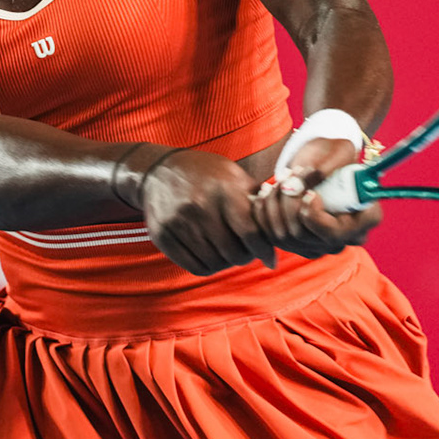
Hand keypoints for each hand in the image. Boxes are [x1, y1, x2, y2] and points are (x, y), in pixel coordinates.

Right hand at [140, 150, 279, 275]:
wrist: (157, 171)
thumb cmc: (205, 174)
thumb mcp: (232, 175)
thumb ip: (255, 199)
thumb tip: (281, 223)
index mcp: (223, 190)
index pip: (250, 231)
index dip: (264, 250)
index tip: (270, 259)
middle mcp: (200, 206)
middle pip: (233, 252)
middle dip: (245, 257)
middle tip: (246, 252)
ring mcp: (178, 221)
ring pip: (215, 262)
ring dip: (226, 263)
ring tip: (227, 252)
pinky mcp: (163, 235)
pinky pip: (194, 267)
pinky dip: (208, 267)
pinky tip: (210, 256)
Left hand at [251, 137, 382, 258]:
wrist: (322, 158)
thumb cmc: (336, 151)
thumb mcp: (337, 151)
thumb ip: (325, 167)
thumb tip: (302, 184)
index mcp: (365, 219)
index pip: (333, 233)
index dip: (313, 215)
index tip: (308, 192)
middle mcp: (343, 238)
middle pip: (303, 236)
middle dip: (288, 203)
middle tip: (289, 176)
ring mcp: (319, 243)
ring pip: (284, 237)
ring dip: (273, 206)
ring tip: (277, 180)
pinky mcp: (297, 241)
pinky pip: (271, 236)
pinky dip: (263, 213)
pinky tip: (263, 192)